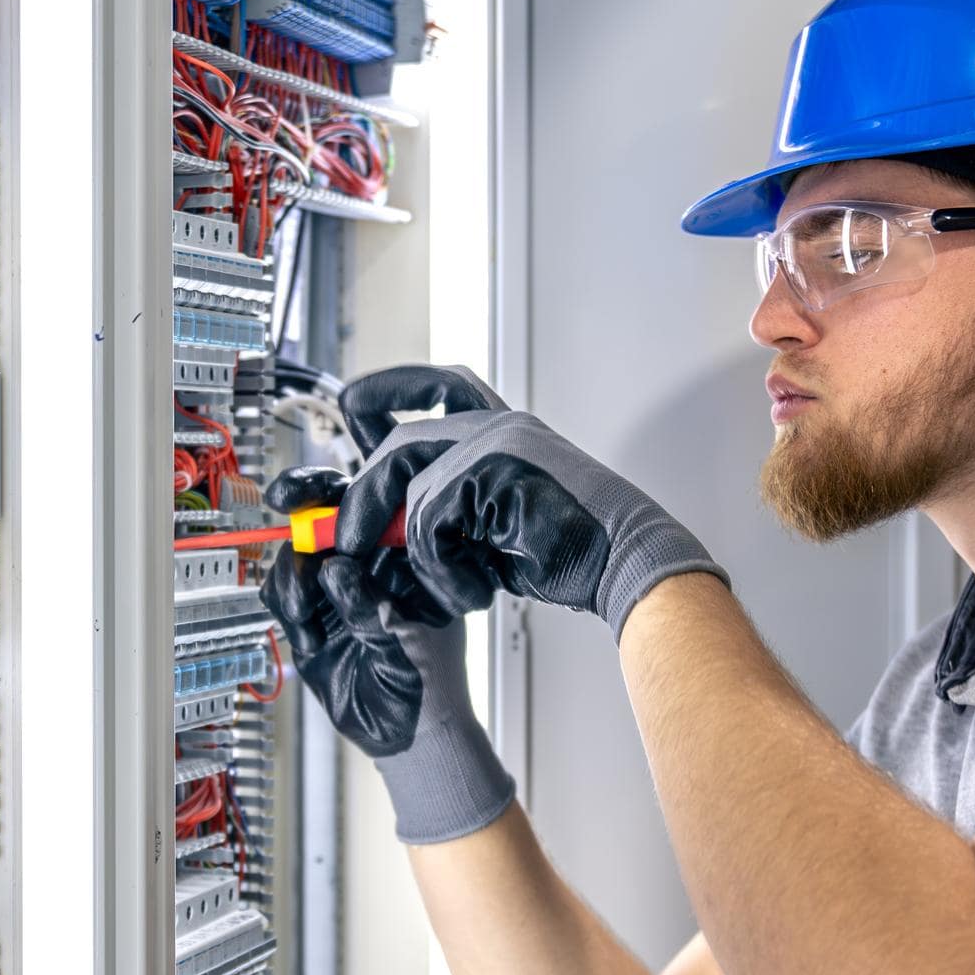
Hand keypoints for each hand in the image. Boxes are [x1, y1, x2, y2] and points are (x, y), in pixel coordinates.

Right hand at [261, 465, 513, 843]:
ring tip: (305, 609)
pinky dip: (286, 604)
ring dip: (293, 572)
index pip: (385, 491)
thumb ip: (372, 605)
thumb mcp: (410, 640)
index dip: (359, 459)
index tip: (337, 464)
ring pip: (298, 548)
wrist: (408, 736)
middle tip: (286, 498)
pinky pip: (281, 588)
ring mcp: (337, 585)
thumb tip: (335, 568)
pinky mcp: (310, 612)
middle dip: (304, 496)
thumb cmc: (431, 682)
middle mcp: (370, 561)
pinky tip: (308, 635)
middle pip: (330, 505)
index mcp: (408, 554)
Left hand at [334, 365, 727, 638]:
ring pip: (409, 483)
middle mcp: (497, 424)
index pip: (435, 385)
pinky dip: (440, 566)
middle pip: (400, 441)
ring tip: (434, 586)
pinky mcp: (495, 468)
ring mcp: (497, 441)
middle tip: (348, 539)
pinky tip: (472, 589)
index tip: (351, 406)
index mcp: (503, 429)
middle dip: (365, 495)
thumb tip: (382, 525)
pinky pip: (430, 518)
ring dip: (405, 546)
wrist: (626, 558)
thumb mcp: (497, 526)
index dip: (387, 390)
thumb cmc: (572, 549)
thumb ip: (449, 512)